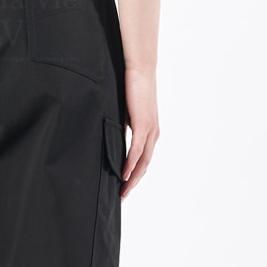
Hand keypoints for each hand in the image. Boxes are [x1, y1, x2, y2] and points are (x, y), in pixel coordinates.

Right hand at [122, 64, 158, 197]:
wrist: (141, 70)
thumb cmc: (133, 87)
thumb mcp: (126, 113)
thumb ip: (123, 128)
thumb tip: (113, 138)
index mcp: (150, 131)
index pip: (143, 159)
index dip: (134, 175)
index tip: (124, 186)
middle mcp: (153, 133)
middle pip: (145, 166)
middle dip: (133, 183)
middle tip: (122, 196)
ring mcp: (150, 130)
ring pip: (143, 162)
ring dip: (132, 178)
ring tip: (122, 191)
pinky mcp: (144, 124)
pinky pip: (137, 150)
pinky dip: (131, 164)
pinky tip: (124, 174)